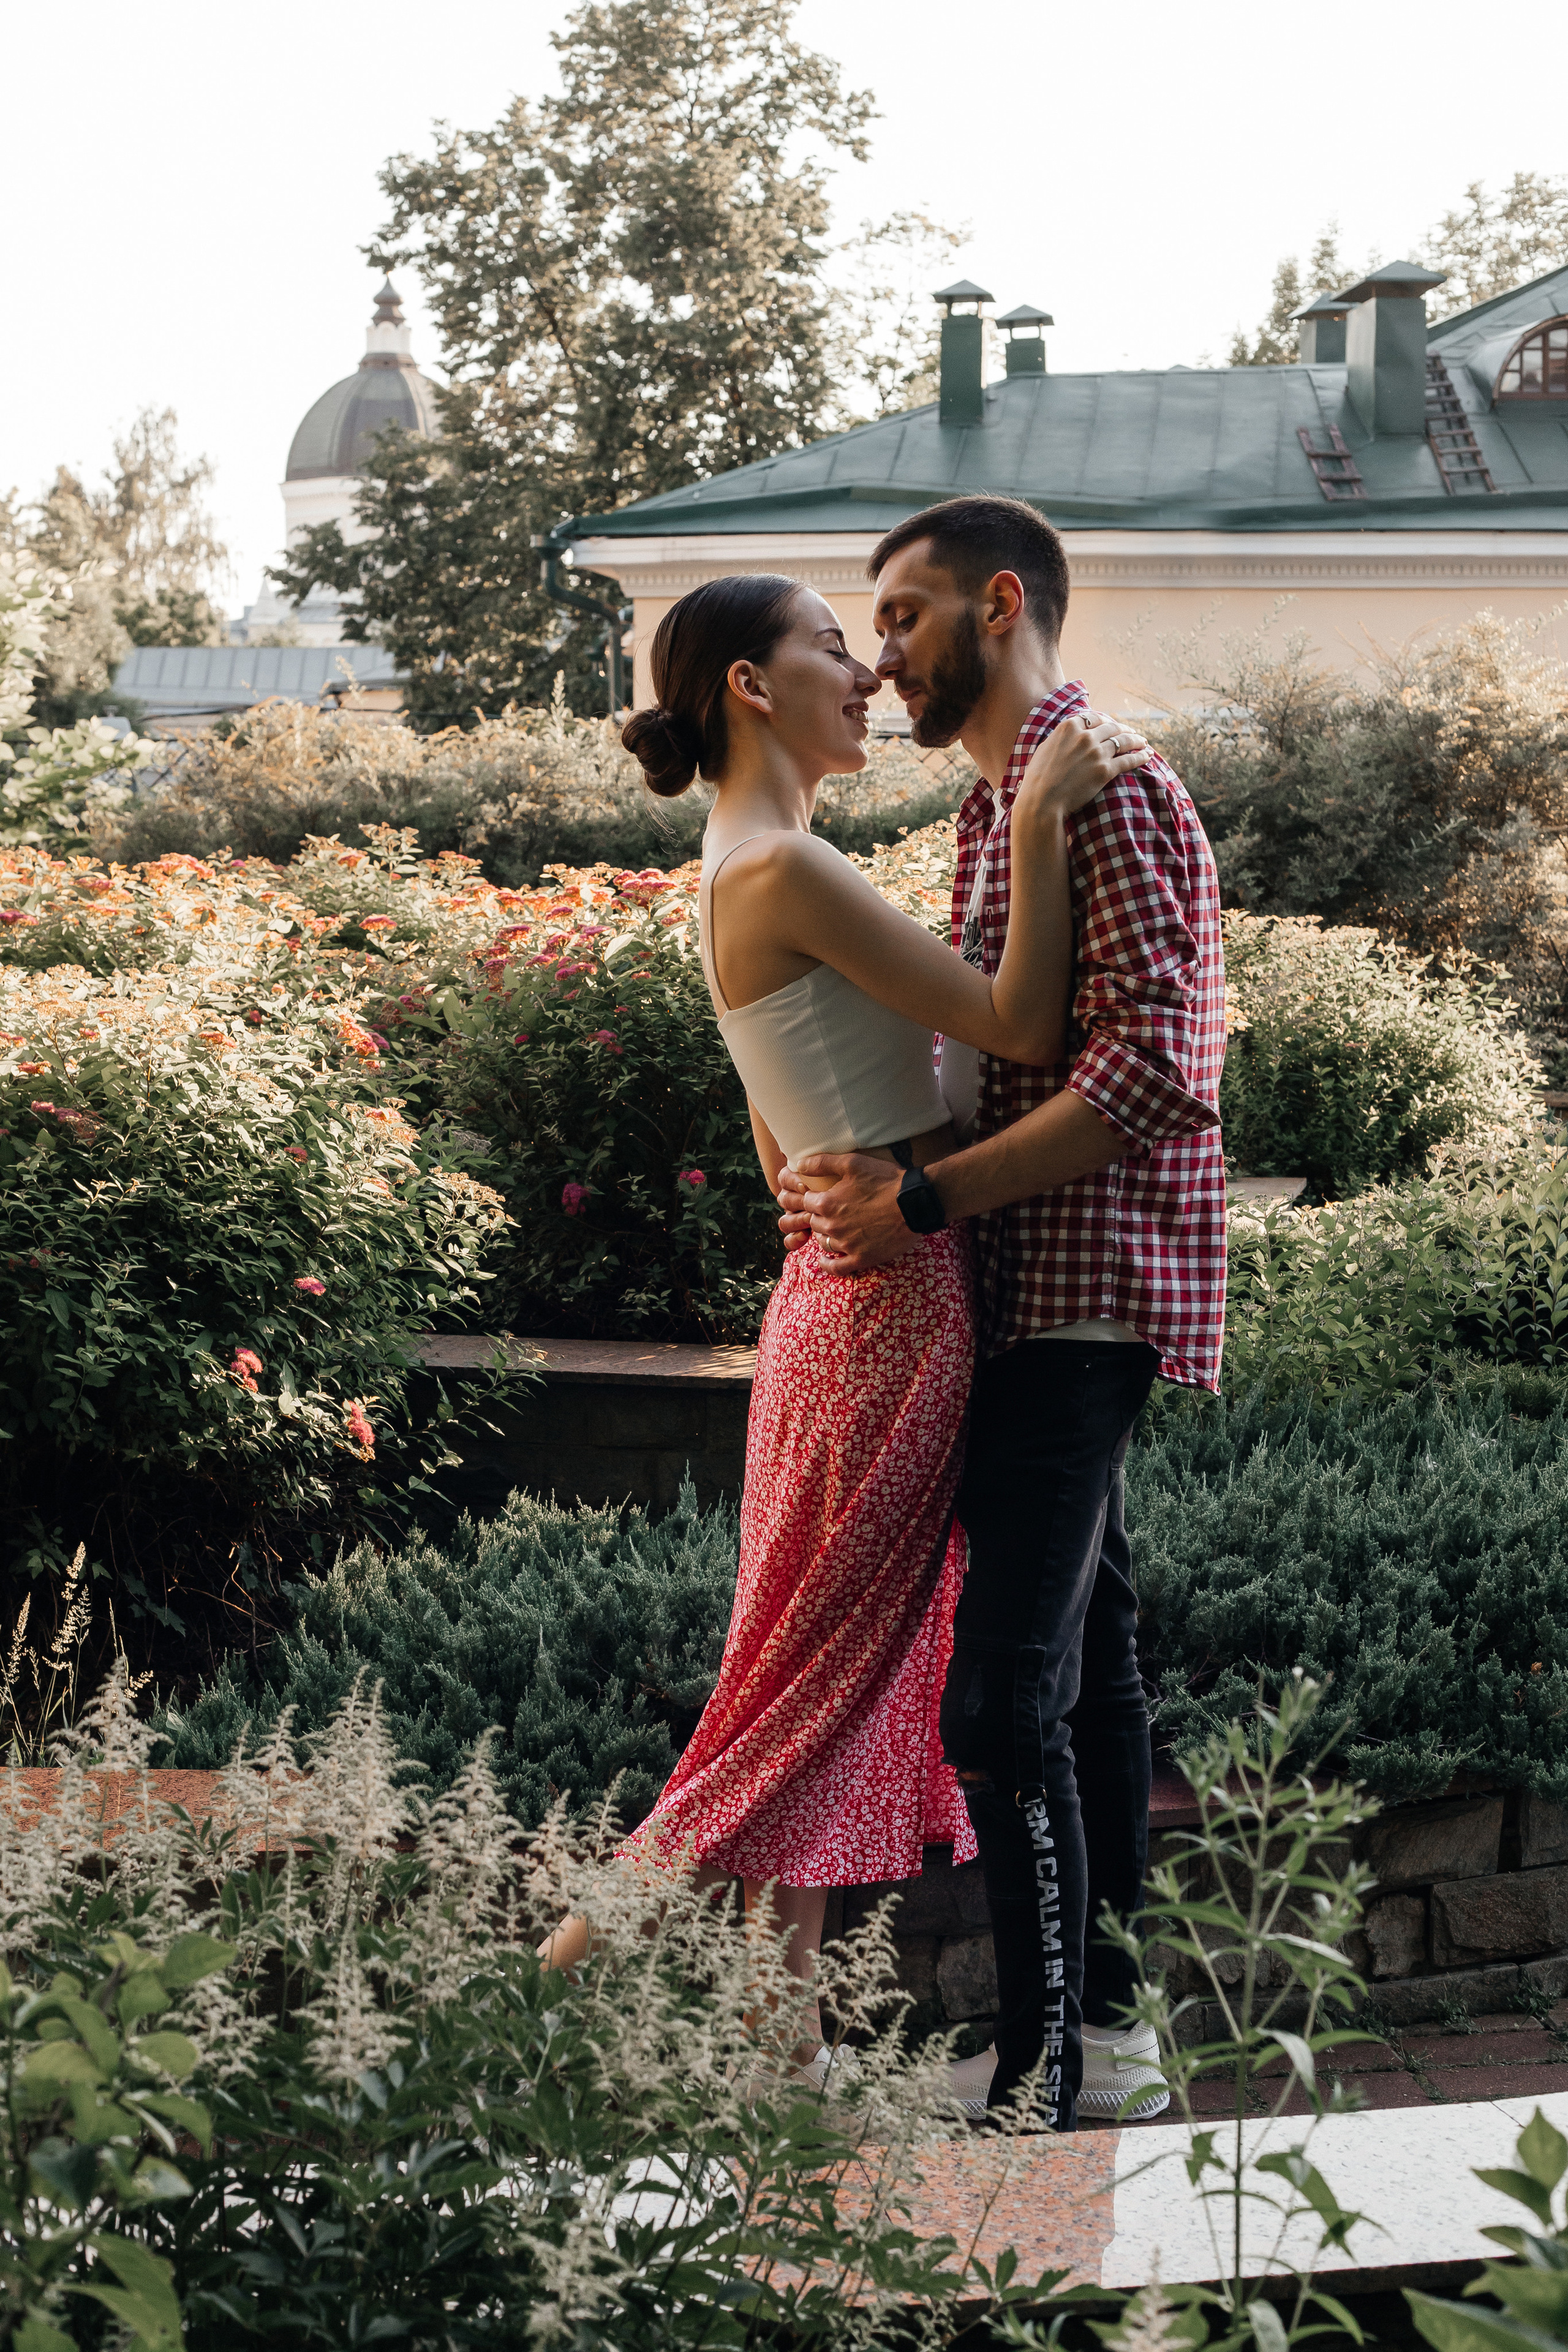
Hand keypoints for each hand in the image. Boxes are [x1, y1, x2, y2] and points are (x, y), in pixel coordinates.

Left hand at [776, 1151, 921, 1275]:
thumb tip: (799, 1165)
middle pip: (813, 1222)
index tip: (819, 1195)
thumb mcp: (852, 1163)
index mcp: (827, 1203)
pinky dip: (828, 1264)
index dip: (811, 1198)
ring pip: (823, 1242)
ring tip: (835, 1227)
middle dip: (818, 1215)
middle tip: (831, 1210)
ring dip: (825, 1234)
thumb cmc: (885, 1180)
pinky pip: (837, 1267)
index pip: (805, 1202)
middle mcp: (832, 1226)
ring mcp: (846, 1244)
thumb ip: (822, 1162)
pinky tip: (825, 1260)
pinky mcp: (861, 1258)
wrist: (915, 1203)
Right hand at [1016, 712, 1149, 823]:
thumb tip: (1065, 738)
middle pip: (1112, 727)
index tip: (1112, 725)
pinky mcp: (1105, 770)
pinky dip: (1140, 757)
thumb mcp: (1045, 749)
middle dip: (1124, 729)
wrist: (1042, 800)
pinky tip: (1148, 756)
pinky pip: (1128, 760)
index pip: (1094, 718)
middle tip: (1132, 733)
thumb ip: (1060, 740)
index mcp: (1069, 727)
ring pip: (1124, 741)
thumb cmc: (1037, 779)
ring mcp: (1097, 752)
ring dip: (1136, 740)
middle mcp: (1085, 736)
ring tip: (1143, 742)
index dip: (1106, 721)